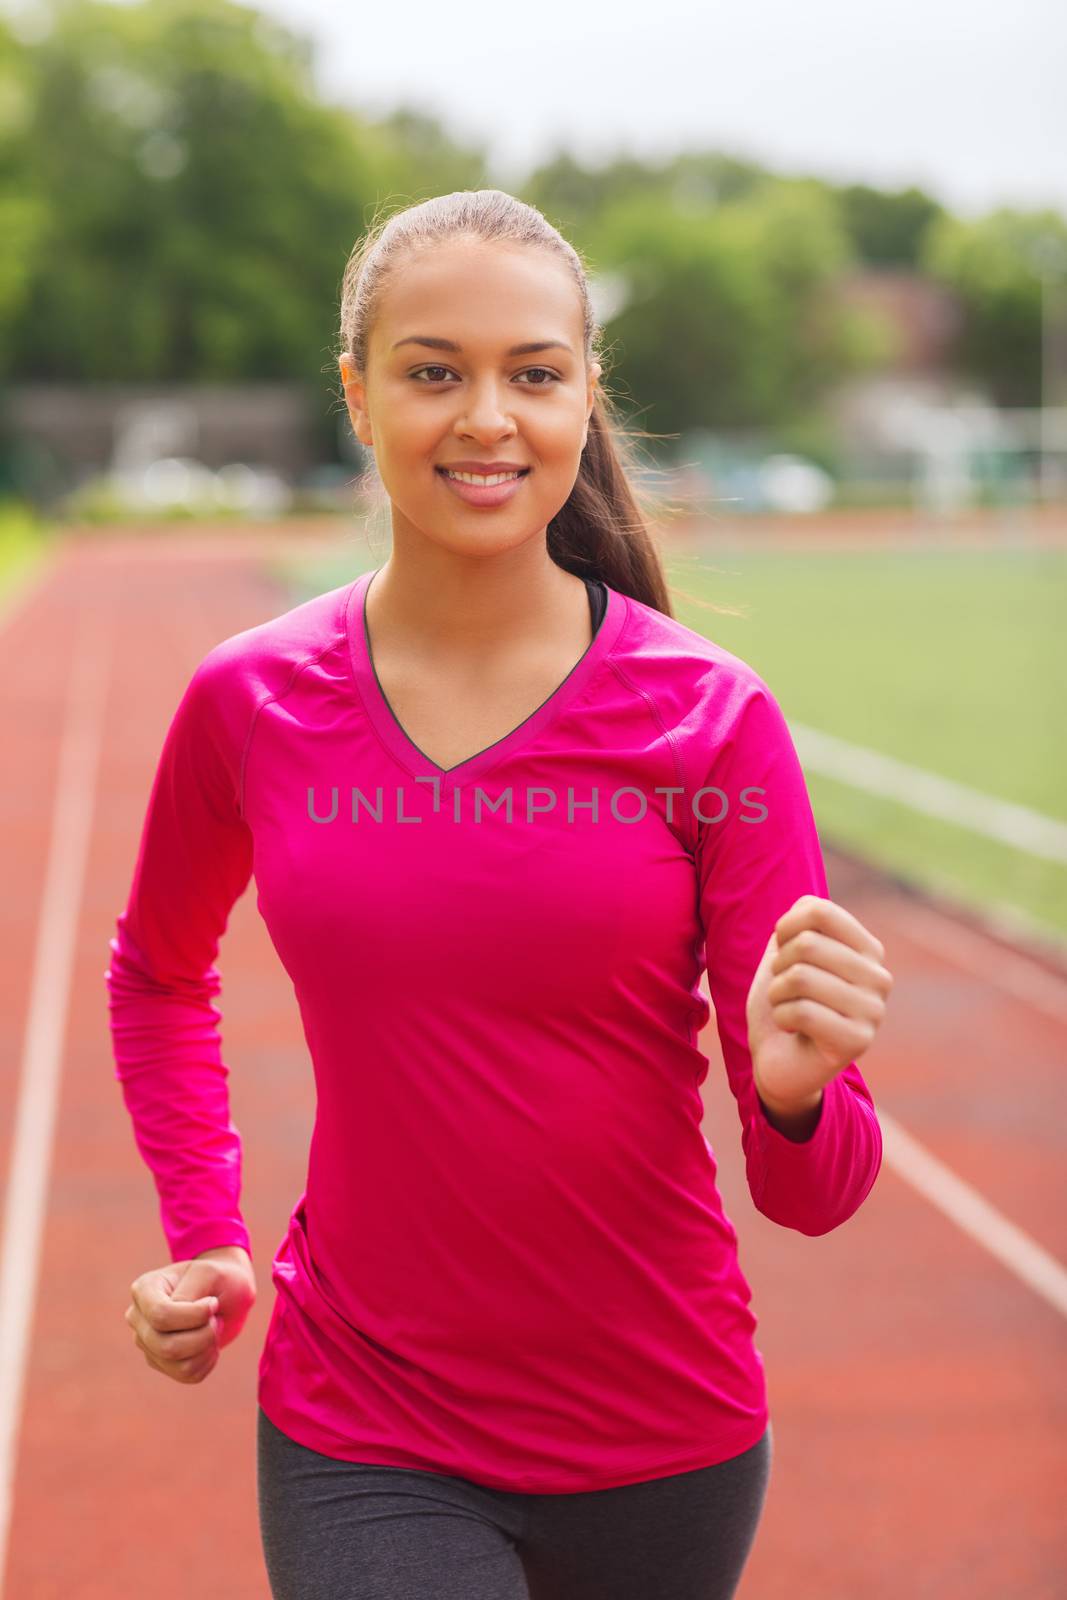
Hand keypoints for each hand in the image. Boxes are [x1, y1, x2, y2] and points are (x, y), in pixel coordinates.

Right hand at [124, 1245, 255, 1383]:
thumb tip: (171, 1324)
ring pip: (178, 1365)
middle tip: (216, 1317)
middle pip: (166, 1346)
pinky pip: (187, 1375)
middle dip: (204, 1335)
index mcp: (144, 1289)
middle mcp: (138, 1318)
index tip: (214, 1303)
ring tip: (213, 1327)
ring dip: (207, 1347)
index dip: (194, 1315)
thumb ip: (190, 1293)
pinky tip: (210, 1343)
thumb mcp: (210, 1274)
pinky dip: (208, 1360)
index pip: (160, 1315)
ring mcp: (147, 1343)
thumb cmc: (217, 1279)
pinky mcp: (160, 1362)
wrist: (225, 1295)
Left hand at [746, 894, 892, 1118]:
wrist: (779, 1060)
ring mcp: (874, 1011)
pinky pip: (801, 1011)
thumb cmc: (785, 1002)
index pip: (818, 910)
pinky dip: (781, 1017)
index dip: (785, 928)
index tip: (782, 951)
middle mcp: (879, 977)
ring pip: (800, 977)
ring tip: (787, 1008)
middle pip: (806, 944)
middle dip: (778, 967)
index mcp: (868, 949)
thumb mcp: (787, 952)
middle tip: (784, 990)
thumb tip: (805, 907)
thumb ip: (800, 923)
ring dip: (777, 994)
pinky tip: (792, 1029)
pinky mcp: (859, 1041)